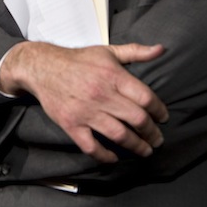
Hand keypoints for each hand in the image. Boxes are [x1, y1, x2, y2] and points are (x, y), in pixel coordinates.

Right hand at [0, 41, 167, 162]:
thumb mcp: (108, 52)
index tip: (163, 117)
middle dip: (152, 133)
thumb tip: (161, 49)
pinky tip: (114, 157)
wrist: (43, 67)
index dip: (159, 110)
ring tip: (145, 150)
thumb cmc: (78, 60)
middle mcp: (101, 94)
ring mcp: (86, 111)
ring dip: (137, 146)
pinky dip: (105, 156)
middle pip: (137, 119)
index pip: (146, 98)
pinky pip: (92, 146)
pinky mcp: (71, 124)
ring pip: (120, 135)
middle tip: (157, 139)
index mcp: (113, 75)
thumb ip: (136, 52)